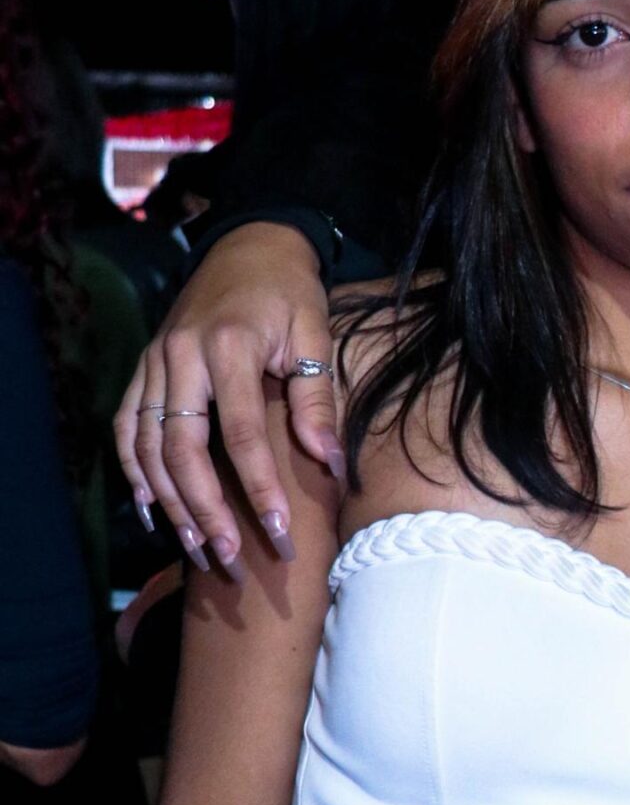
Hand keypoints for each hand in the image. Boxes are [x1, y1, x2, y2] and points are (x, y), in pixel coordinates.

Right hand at [116, 222, 341, 574]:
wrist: (249, 246)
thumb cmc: (289, 294)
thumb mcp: (316, 334)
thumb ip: (317, 397)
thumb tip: (328, 461)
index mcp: (229, 345)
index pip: (240, 431)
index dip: (257, 486)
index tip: (278, 532)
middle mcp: (181, 356)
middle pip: (182, 448)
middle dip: (206, 510)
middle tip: (232, 558)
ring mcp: (155, 362)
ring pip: (148, 446)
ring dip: (170, 503)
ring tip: (197, 548)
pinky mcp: (143, 367)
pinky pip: (127, 426)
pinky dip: (135, 471)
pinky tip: (154, 510)